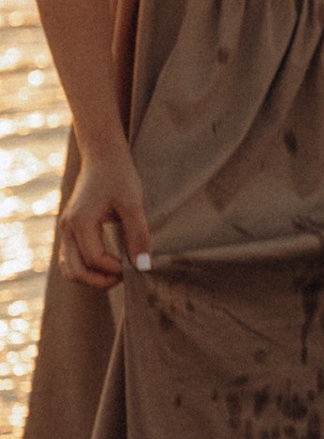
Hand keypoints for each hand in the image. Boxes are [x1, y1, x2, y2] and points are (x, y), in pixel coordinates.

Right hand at [58, 142, 152, 286]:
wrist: (103, 157)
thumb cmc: (118, 176)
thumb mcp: (133, 203)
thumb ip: (138, 234)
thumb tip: (143, 265)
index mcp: (80, 221)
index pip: (94, 259)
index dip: (116, 268)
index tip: (137, 264)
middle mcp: (66, 228)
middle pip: (76, 271)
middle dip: (101, 281)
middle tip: (126, 277)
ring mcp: (65, 231)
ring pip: (70, 269)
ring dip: (92, 278)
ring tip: (118, 273)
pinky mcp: (70, 231)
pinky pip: (71, 260)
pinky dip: (87, 269)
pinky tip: (110, 265)